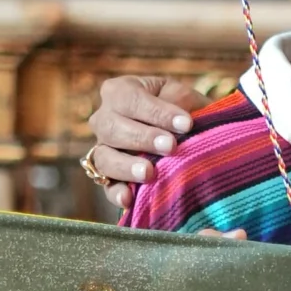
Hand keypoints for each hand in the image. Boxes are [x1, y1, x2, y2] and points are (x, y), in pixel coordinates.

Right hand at [85, 73, 202, 189]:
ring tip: (149, 172)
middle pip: (111, 127)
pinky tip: (128, 199)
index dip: (157, 112)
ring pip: (104, 157)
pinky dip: (115, 193)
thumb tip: (180, 119)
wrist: (187, 135)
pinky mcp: (109, 176)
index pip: (130, 99)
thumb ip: (180, 101)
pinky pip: (106, 186)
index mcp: (119, 92)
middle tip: (170, 146)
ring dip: (126, 166)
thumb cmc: (182, 110)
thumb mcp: (184, 97)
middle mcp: (105, 119)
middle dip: (142, 137)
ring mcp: (104, 149)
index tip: (186, 123)